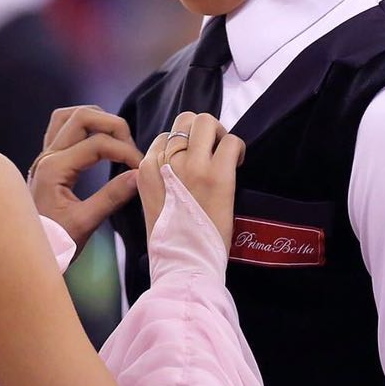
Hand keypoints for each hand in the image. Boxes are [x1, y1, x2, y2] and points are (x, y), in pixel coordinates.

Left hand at [29, 105, 143, 251]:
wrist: (25, 253)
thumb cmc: (54, 243)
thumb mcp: (84, 224)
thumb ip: (111, 197)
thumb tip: (139, 175)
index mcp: (54, 168)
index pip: (97, 143)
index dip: (125, 151)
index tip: (142, 168)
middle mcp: (46, 155)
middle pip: (82, 117)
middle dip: (113, 126)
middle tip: (131, 149)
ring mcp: (44, 155)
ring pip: (69, 116)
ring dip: (96, 119)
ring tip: (117, 139)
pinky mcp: (46, 160)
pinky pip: (62, 127)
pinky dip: (82, 126)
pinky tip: (97, 138)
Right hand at [137, 111, 244, 247]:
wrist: (183, 265)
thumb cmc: (170, 244)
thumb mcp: (152, 204)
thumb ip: (160, 180)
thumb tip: (180, 169)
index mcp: (147, 170)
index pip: (164, 137)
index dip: (182, 146)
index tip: (193, 162)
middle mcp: (166, 161)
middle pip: (184, 120)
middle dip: (201, 130)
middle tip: (213, 150)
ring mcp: (191, 166)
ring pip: (205, 122)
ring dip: (219, 134)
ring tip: (225, 154)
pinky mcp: (217, 175)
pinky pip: (231, 142)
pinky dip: (237, 148)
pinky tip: (236, 165)